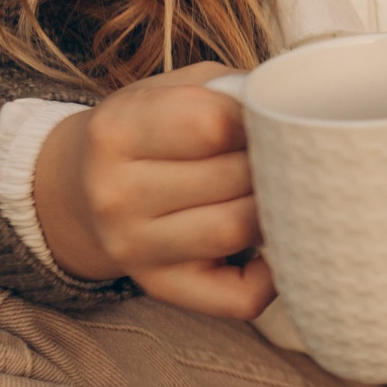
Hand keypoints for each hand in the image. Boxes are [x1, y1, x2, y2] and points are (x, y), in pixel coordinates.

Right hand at [34, 62, 270, 317]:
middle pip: (233, 179)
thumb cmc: (154, 128)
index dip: (256, 120)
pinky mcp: (164, 287)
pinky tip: (275, 247)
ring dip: (274, 208)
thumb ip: (232, 93)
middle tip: (283, 156)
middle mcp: (116, 195)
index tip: (265, 120)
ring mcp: (136, 248)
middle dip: (273, 162)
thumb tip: (302, 116)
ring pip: (238, 230)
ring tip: (277, 191)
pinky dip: (274, 277)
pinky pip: (239, 297)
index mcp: (116, 133)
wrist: (84, 186)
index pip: (211, 125)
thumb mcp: (178, 89)